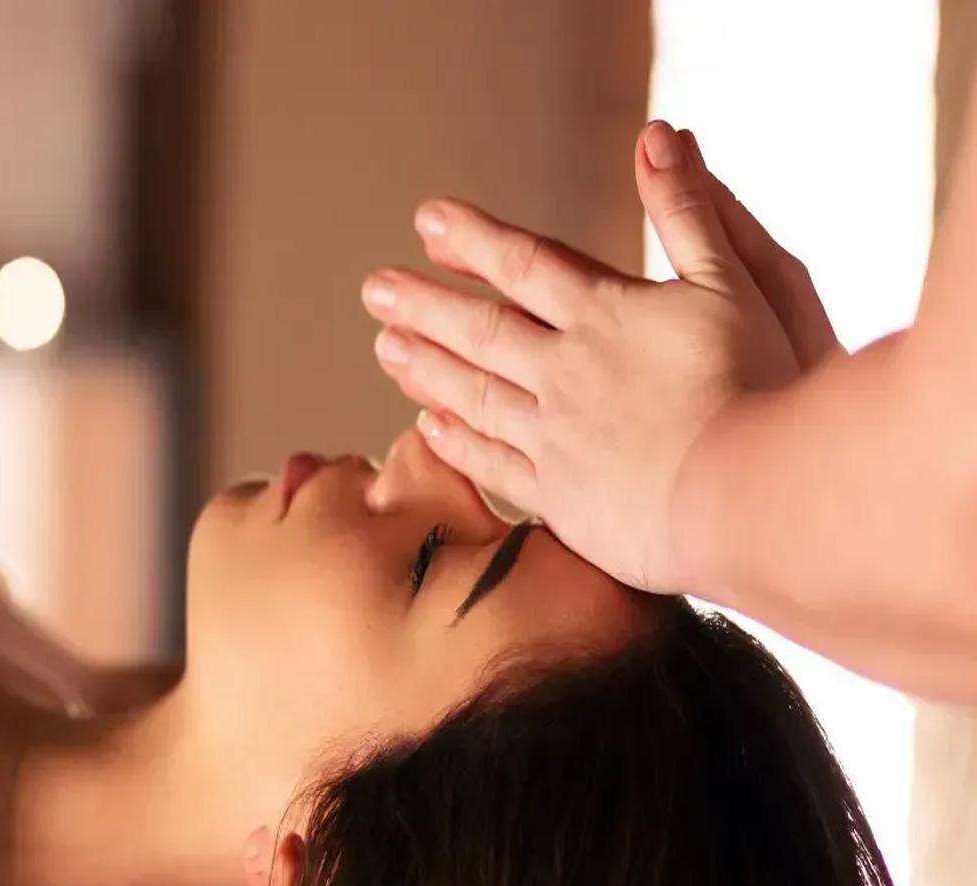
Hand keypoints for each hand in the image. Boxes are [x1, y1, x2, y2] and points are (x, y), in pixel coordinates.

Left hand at [361, 121, 811, 591]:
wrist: (748, 496)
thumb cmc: (762, 386)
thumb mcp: (739, 279)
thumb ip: (690, 209)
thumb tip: (658, 134)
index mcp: (605, 314)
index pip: (524, 264)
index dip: (474, 240)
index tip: (427, 222)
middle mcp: (565, 371)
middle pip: (480, 329)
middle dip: (424, 304)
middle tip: (375, 289)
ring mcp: (555, 437)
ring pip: (473, 394)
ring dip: (424, 368)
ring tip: (384, 348)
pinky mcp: (560, 498)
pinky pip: (493, 464)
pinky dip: (455, 443)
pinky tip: (426, 429)